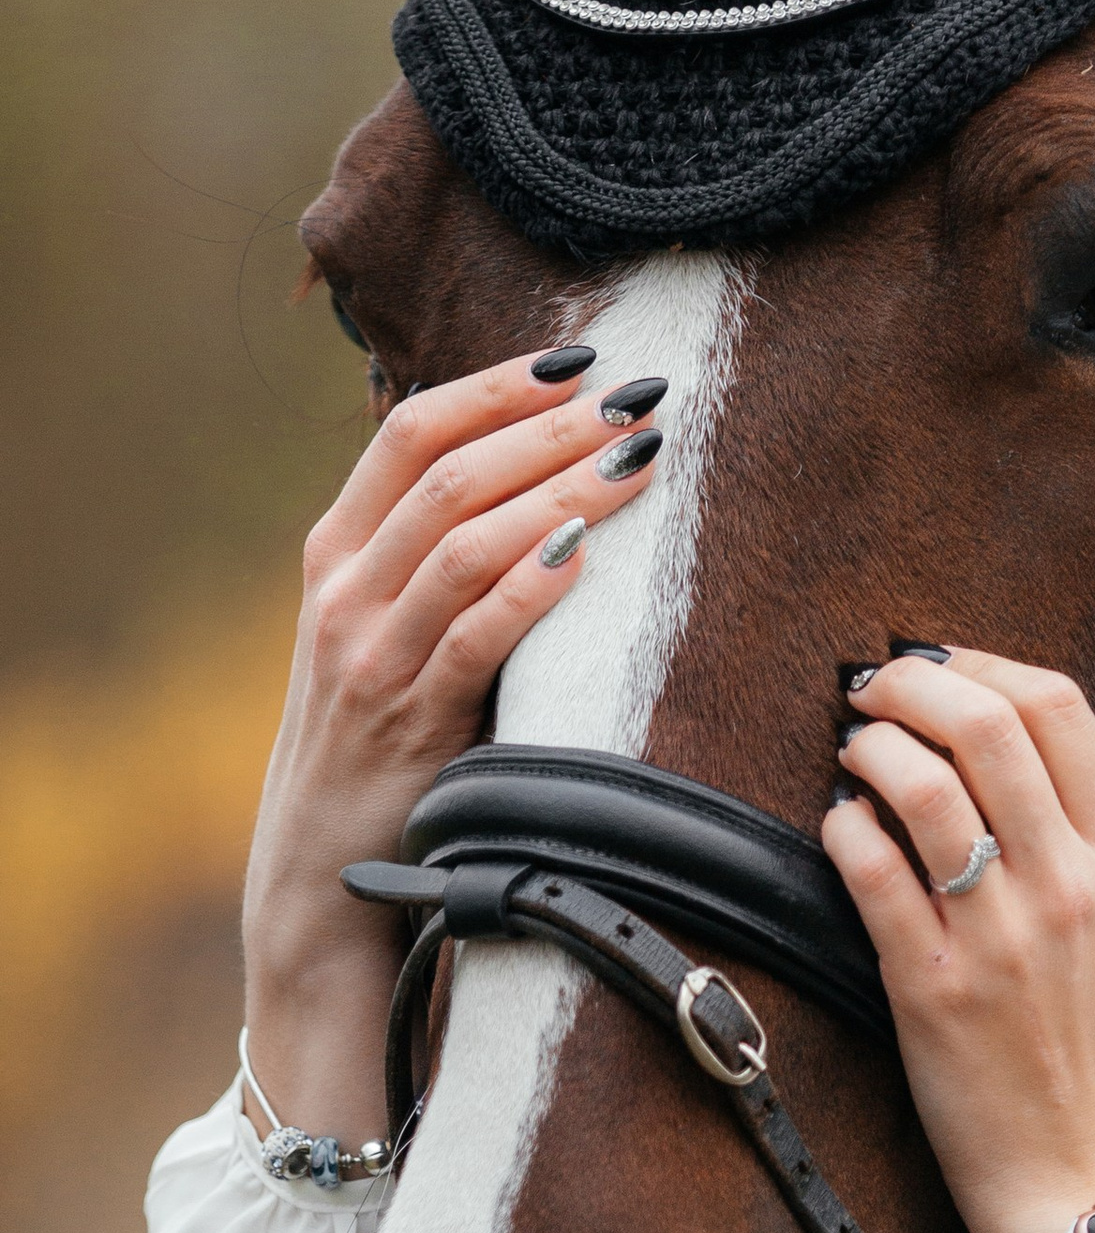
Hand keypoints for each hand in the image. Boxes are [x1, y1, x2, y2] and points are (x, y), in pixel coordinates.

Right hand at [241, 347, 663, 1140]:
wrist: (320, 875)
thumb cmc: (378, 744)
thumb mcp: (388, 633)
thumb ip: (438, 559)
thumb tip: (539, 473)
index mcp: (335, 552)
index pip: (411, 432)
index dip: (498, 384)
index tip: (583, 357)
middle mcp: (343, 591)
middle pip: (446, 469)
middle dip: (547, 424)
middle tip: (636, 395)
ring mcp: (367, 654)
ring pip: (463, 538)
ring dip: (557, 489)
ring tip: (636, 457)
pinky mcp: (406, 721)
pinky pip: (474, 635)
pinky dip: (532, 586)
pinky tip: (587, 553)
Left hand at [818, 650, 1094, 1232]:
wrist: (1080, 1174)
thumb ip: (1092, 839)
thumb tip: (1015, 751)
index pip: (1058, 705)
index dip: (982, 663)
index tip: (943, 667)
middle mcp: (1071, 886)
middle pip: (987, 722)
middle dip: (914, 682)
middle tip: (877, 687)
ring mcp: (1001, 935)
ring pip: (924, 786)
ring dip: (875, 746)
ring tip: (856, 750)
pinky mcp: (932, 985)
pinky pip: (871, 870)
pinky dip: (845, 826)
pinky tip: (842, 824)